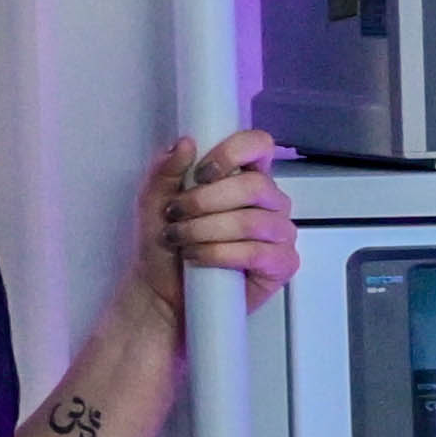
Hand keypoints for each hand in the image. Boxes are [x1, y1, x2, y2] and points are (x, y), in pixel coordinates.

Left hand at [147, 131, 300, 306]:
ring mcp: (280, 233)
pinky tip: (198, 257)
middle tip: (176, 214)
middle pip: (255, 185)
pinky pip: (256, 252)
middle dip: (206, 200)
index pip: (258, 146)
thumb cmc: (166, 246)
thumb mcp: (153, 201)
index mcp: (246, 177)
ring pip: (252, 221)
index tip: (202, 172)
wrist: (162, 291)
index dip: (233, 153)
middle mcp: (269, 202)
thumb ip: (166, 170)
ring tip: (180, 239)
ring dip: (206, 230)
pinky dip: (219, 254)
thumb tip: (185, 144)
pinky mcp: (282, 264)